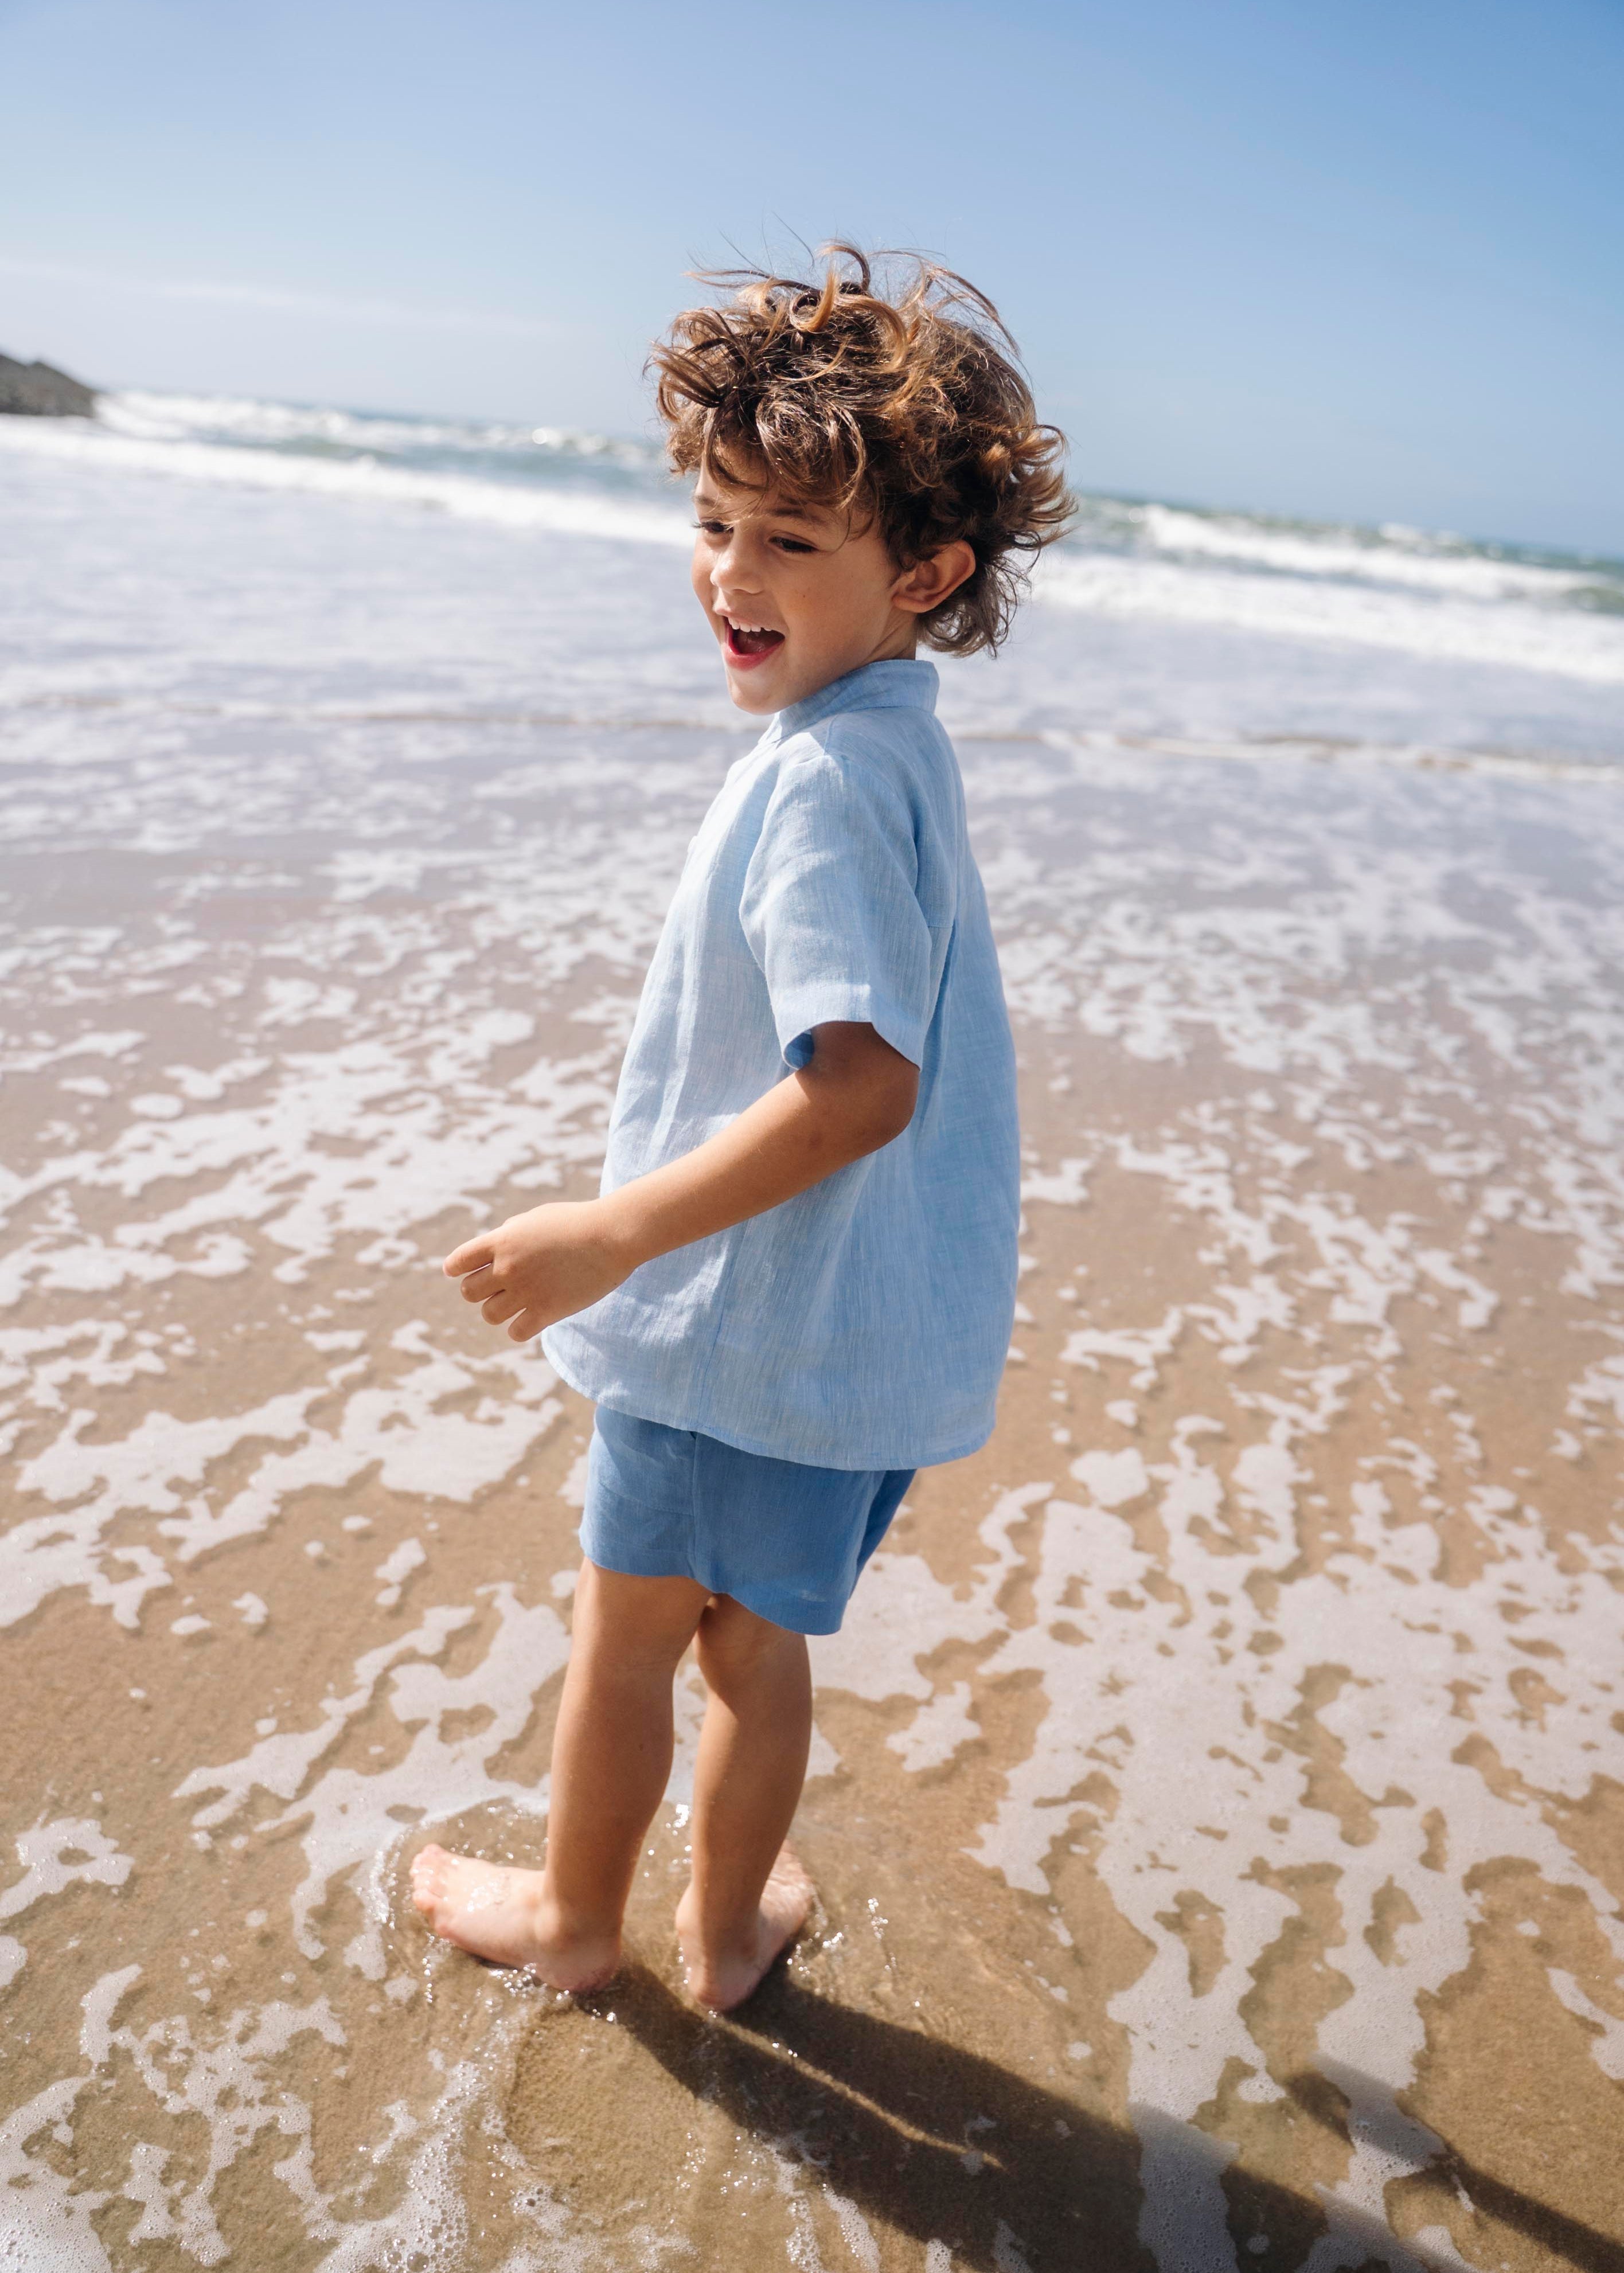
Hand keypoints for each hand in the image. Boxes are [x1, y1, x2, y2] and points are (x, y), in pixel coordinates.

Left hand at [443, 1200, 634, 1341]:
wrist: (612, 1235)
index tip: (460, 1272)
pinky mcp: (547, 1312)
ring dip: (499, 1310)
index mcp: (502, 1240)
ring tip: (518, 1303)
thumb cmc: (577, 1222)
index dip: (456, 1269)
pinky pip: (515, 1332)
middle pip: (469, 1292)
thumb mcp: (536, 1219)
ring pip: (489, 1315)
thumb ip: (509, 1235)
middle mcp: (508, 1267)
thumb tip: (492, 1254)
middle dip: (482, 1290)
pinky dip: (520, 1328)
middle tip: (501, 1287)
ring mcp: (526, 1291)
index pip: (458, 1262)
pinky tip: (533, 1317)